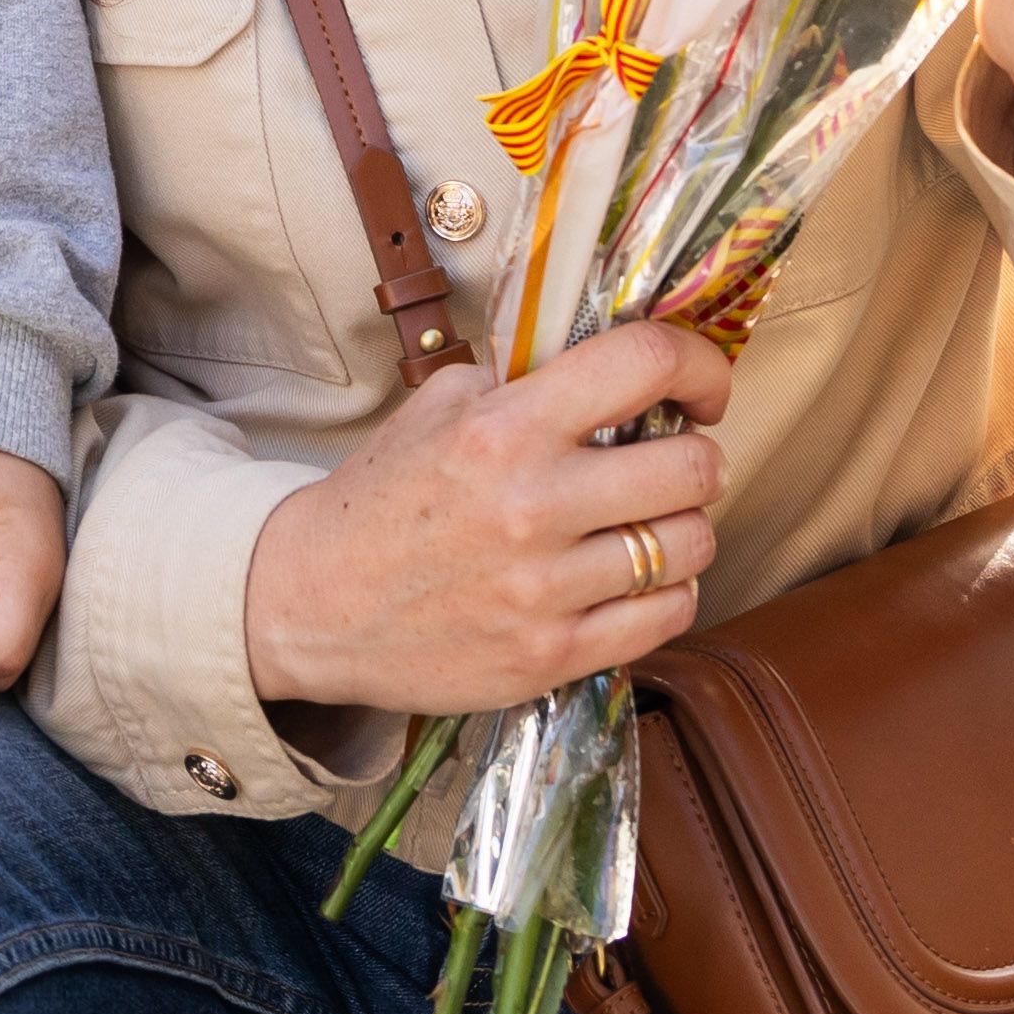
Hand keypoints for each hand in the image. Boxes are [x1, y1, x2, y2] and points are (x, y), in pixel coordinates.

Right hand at [240, 319, 731, 718]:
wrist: (311, 604)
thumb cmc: (377, 502)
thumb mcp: (433, 410)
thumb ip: (515, 378)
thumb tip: (601, 359)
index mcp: (504, 428)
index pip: (643, 365)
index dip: (699, 366)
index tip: (702, 387)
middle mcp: (532, 504)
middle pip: (694, 467)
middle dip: (697, 459)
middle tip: (672, 464)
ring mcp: (546, 588)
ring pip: (690, 547)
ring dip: (684, 530)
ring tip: (650, 526)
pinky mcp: (552, 654)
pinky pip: (666, 617)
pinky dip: (668, 594)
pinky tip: (636, 580)